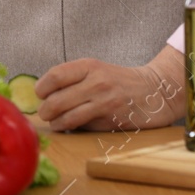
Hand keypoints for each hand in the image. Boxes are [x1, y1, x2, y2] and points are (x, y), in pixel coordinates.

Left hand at [34, 46, 186, 131]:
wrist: (154, 91)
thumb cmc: (120, 81)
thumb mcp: (96, 69)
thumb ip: (73, 78)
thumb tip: (45, 92)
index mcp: (89, 66)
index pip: (55, 76)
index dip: (41, 88)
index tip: (40, 94)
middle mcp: (96, 82)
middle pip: (56, 100)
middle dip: (45, 110)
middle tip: (44, 113)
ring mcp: (104, 102)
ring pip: (67, 117)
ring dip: (55, 123)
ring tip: (55, 122)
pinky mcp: (111, 120)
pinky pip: (83, 126)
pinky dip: (72, 128)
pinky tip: (71, 127)